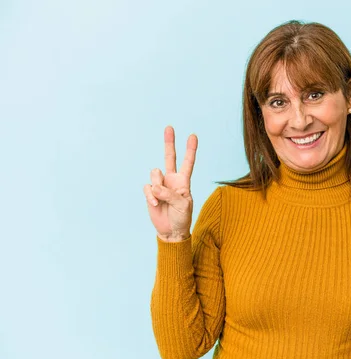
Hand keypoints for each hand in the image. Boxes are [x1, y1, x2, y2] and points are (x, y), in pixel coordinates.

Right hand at [143, 126, 197, 241]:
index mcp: (184, 182)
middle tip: (169, 127)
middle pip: (169, 158)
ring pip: (155, 173)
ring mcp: (160, 185)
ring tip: (161, 199)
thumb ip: (170, 194)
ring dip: (157, 186)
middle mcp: (172, 180)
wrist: (171, 230)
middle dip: (169, 143)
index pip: (188, 163)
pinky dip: (151, 196)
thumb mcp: (182, 206)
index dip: (190, 150)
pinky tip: (155, 204)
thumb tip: (155, 186)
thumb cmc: (181, 218)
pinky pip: (148, 187)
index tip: (193, 136)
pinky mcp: (151, 192)